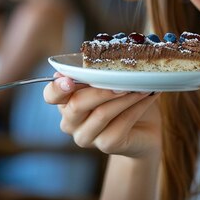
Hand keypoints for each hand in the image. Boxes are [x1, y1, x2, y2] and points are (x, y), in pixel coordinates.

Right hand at [44, 72, 161, 158]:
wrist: (145, 127)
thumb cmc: (125, 97)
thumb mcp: (111, 80)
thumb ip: (100, 70)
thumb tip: (100, 54)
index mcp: (66, 101)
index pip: (51, 95)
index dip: (58, 87)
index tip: (70, 80)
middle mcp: (70, 121)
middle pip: (77, 104)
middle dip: (101, 89)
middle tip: (123, 78)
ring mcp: (86, 136)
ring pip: (101, 114)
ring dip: (124, 97)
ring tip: (141, 85)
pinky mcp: (106, 145)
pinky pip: (120, 124)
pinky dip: (136, 107)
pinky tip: (147, 96)